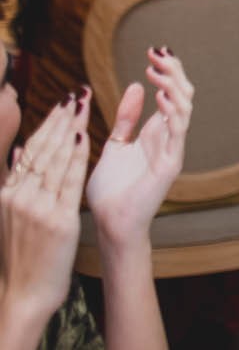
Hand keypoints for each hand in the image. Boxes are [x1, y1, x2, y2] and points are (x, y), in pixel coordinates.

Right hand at [0, 90, 89, 328]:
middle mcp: (19, 197)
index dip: (47, 124)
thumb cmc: (22, 252)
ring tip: (81, 105)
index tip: (61, 102)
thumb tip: (20, 149)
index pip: (30, 151)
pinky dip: (76, 156)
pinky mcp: (57, 219)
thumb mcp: (11, 214)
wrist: (25, 291)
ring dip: (70, 129)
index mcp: (7, 193)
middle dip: (60, 119)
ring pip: (56, 159)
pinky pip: (69, 180)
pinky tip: (85, 137)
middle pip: (42, 149)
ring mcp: (36, 207)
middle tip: (75, 93)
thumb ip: (16, 181)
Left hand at [86, 49, 191, 253]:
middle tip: (158, 52)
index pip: (171, 92)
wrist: (109, 224)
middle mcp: (170, 137)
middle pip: (183, 95)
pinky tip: (160, 95)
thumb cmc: (111, 190)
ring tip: (157, 69)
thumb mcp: (115, 144)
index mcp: (158, 132)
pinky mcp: (170, 163)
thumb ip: (127, 117)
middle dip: (173, 71)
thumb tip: (138, 84)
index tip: (152, 51)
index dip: (166, 71)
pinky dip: (172, 111)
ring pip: (184, 108)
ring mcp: (173, 149)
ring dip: (173, 86)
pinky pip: (177, 132)